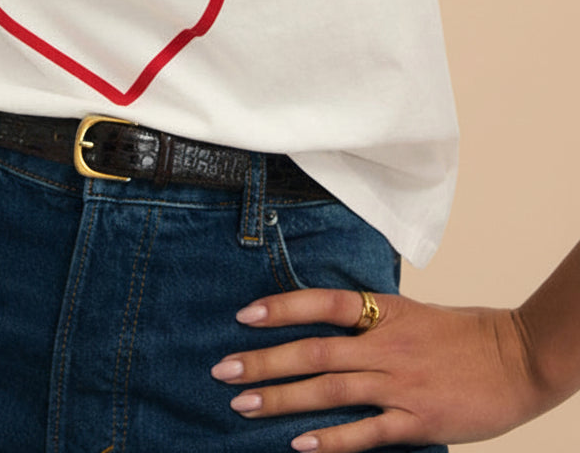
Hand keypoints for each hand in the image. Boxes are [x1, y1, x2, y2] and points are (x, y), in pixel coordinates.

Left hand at [210, 288, 551, 450]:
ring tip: (242, 406)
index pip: (323, 303)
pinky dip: (331, 440)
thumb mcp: (416, 313)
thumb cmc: (468, 335)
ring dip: (282, 399)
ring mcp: (400, 384)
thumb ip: (374, 322)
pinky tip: (300, 446)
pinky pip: (366, 432)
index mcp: (387, 312)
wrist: (519, 359)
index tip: (244, 315)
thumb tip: (332, 327)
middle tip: (223, 370)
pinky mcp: (417, 421)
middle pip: (314, 352)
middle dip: (264, 361)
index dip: (282, 308)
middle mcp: (387, 345)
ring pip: (329, 391)